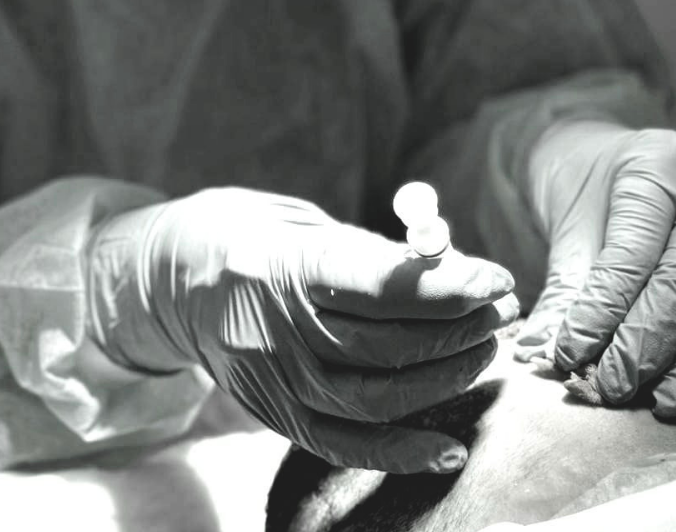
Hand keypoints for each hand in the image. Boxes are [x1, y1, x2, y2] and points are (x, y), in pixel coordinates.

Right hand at [137, 188, 517, 472]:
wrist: (173, 280)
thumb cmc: (254, 236)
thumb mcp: (305, 223)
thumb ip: (371, 252)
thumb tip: (450, 270)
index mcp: (284, 265)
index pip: (380, 285)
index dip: (448, 285)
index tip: (496, 276)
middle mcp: (277, 329)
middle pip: (388, 343)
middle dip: (460, 327)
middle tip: (503, 305)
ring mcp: (274, 380)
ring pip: (376, 397)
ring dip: (446, 378)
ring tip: (486, 350)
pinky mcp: (275, 414)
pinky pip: (343, 444)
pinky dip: (401, 452)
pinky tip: (450, 445)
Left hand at [514, 123, 675, 416]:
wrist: (603, 151)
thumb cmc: (582, 183)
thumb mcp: (565, 224)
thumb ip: (562, 290)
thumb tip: (542, 355)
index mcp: (654, 166)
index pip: (633, 254)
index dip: (603, 312)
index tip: (572, 354)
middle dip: (646, 343)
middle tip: (612, 387)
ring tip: (660, 402)